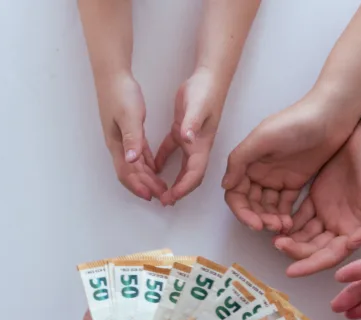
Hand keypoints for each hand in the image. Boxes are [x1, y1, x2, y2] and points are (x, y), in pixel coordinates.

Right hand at [95, 72, 166, 200]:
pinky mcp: (127, 131)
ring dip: (147, 177)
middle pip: (131, 172)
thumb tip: (131, 160)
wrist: (113, 74)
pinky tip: (154, 168)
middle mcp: (118, 144)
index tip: (150, 196)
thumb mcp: (130, 116)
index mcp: (117, 143)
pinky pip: (138, 153)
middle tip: (161, 195)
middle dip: (145, 185)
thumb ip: (132, 138)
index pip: (126, 172)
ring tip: (160, 186)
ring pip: (134, 165)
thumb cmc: (121, 93)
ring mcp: (122, 138)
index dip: (138, 186)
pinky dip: (146, 163)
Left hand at [155, 68, 224, 205]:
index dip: (184, 188)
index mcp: (201, 144)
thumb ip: (192, 123)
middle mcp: (197, 146)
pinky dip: (162, 160)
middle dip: (178, 191)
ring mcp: (190, 139)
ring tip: (159, 191)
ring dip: (172, 181)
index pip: (194, 173)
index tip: (171, 198)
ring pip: (182, 167)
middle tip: (164, 202)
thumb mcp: (197, 107)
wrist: (208, 77)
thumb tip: (187, 139)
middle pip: (190, 176)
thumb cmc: (205, 91)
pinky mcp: (182, 130)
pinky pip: (171, 151)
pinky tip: (152, 166)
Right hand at [223, 90, 357, 232]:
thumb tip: (225, 185)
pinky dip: (285, 215)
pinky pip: (285, 205)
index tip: (255, 223)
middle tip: (272, 227)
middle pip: (251, 204)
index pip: (235, 193)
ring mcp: (277, 178)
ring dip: (271, 219)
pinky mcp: (295, 183)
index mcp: (248, 161)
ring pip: (267, 207)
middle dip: (258, 218)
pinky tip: (291, 223)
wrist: (330, 117)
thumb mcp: (262, 138)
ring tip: (284, 226)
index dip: (242, 211)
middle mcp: (259, 172)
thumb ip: (240, 160)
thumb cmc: (294, 123)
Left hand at [273, 118, 360, 276]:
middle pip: (314, 248)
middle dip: (296, 251)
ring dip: (291, 239)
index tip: (291, 271)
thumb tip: (352, 246)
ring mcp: (328, 214)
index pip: (330, 256)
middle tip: (278, 245)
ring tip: (274, 238)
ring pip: (305, 234)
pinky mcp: (317, 198)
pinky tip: (276, 222)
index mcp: (356, 232)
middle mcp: (341, 228)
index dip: (311, 265)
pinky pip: (300, 216)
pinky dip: (289, 222)